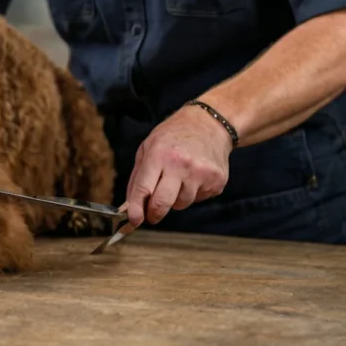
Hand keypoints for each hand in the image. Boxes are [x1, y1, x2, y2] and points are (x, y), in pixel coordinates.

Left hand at [120, 104, 233, 226]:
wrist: (209, 124)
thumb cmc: (173, 137)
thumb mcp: (148, 148)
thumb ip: (137, 178)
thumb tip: (129, 208)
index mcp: (159, 154)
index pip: (143, 188)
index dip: (136, 209)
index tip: (133, 220)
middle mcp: (180, 164)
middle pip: (162, 203)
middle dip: (153, 214)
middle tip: (151, 215)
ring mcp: (201, 173)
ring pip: (180, 204)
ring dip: (175, 199)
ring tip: (178, 178)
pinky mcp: (217, 181)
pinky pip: (198, 199)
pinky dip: (192, 193)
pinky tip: (194, 176)